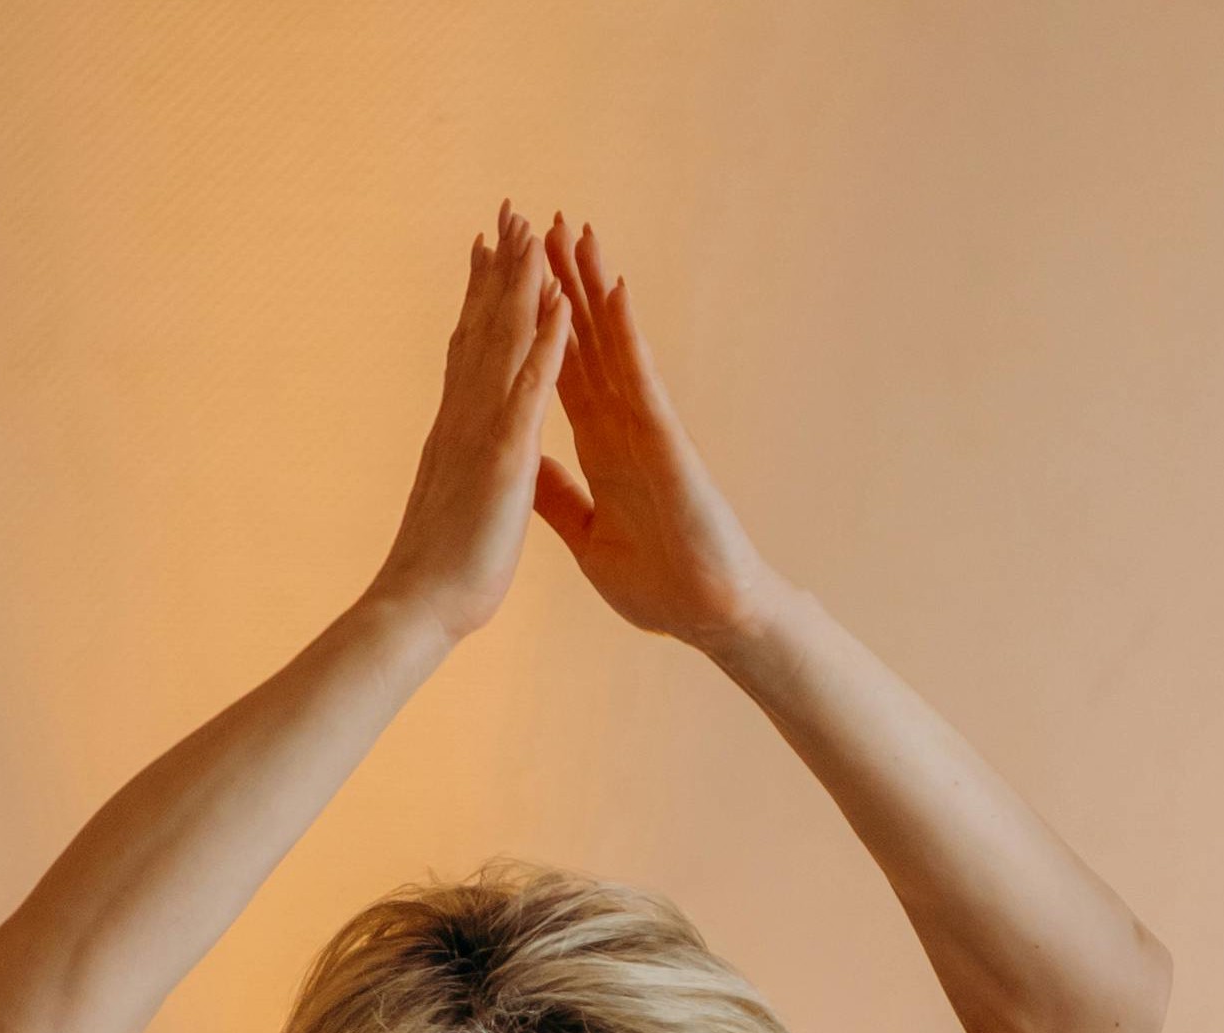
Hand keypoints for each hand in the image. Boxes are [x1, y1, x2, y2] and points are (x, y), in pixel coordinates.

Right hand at [365, 206, 573, 643]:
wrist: (418, 608)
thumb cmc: (438, 570)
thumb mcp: (454, 507)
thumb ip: (458, 473)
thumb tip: (457, 457)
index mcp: (458, 433)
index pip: (470, 352)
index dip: (478, 302)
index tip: (484, 256)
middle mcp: (463, 418)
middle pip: (481, 328)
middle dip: (496, 271)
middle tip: (505, 214)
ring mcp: (481, 431)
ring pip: (504, 342)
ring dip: (519, 285)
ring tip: (532, 232)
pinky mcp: (504, 455)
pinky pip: (531, 388)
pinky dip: (544, 343)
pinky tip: (559, 303)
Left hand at [533, 219, 787, 651]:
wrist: (705, 618)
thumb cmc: (660, 585)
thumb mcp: (587, 536)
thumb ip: (558, 496)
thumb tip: (525, 466)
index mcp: (599, 448)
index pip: (560, 371)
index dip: (538, 323)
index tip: (517, 278)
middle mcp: (621, 425)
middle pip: (584, 340)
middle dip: (563, 283)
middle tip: (541, 223)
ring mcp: (645, 427)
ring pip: (612, 342)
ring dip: (593, 285)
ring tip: (575, 229)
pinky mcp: (666, 439)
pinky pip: (641, 375)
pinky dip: (626, 333)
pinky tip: (614, 289)